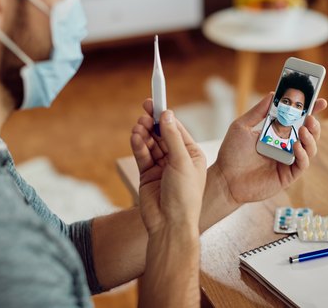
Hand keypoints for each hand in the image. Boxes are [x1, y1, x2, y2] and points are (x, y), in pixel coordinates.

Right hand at [131, 109, 206, 235]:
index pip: (177, 129)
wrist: (170, 225)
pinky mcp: (147, 175)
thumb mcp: (182, 162)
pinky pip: (142, 155)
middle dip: (153, 123)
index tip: (155, 101)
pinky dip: (138, 145)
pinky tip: (135, 137)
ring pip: (151, 143)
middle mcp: (177, 159)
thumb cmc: (185, 196)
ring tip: (139, 126)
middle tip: (144, 111)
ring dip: (145, 133)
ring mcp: (161, 167)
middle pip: (163, 134)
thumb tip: (167, 115)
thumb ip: (172, 138)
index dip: (166, 115)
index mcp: (192, 155)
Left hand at [215, 93, 326, 204]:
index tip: (320, 101)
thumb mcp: (242, 127)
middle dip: (314, 125)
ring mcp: (287, 161)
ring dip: (310, 138)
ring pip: (310, 149)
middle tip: (311, 117)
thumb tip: (273, 94)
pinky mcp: (287, 175)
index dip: (310, 111)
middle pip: (308, 134)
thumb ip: (258, 111)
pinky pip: (302, 164)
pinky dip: (302, 154)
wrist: (225, 178)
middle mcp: (285, 146)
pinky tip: (296, 146)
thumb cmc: (231, 153)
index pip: (297, 120)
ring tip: (304, 129)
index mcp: (276, 133)